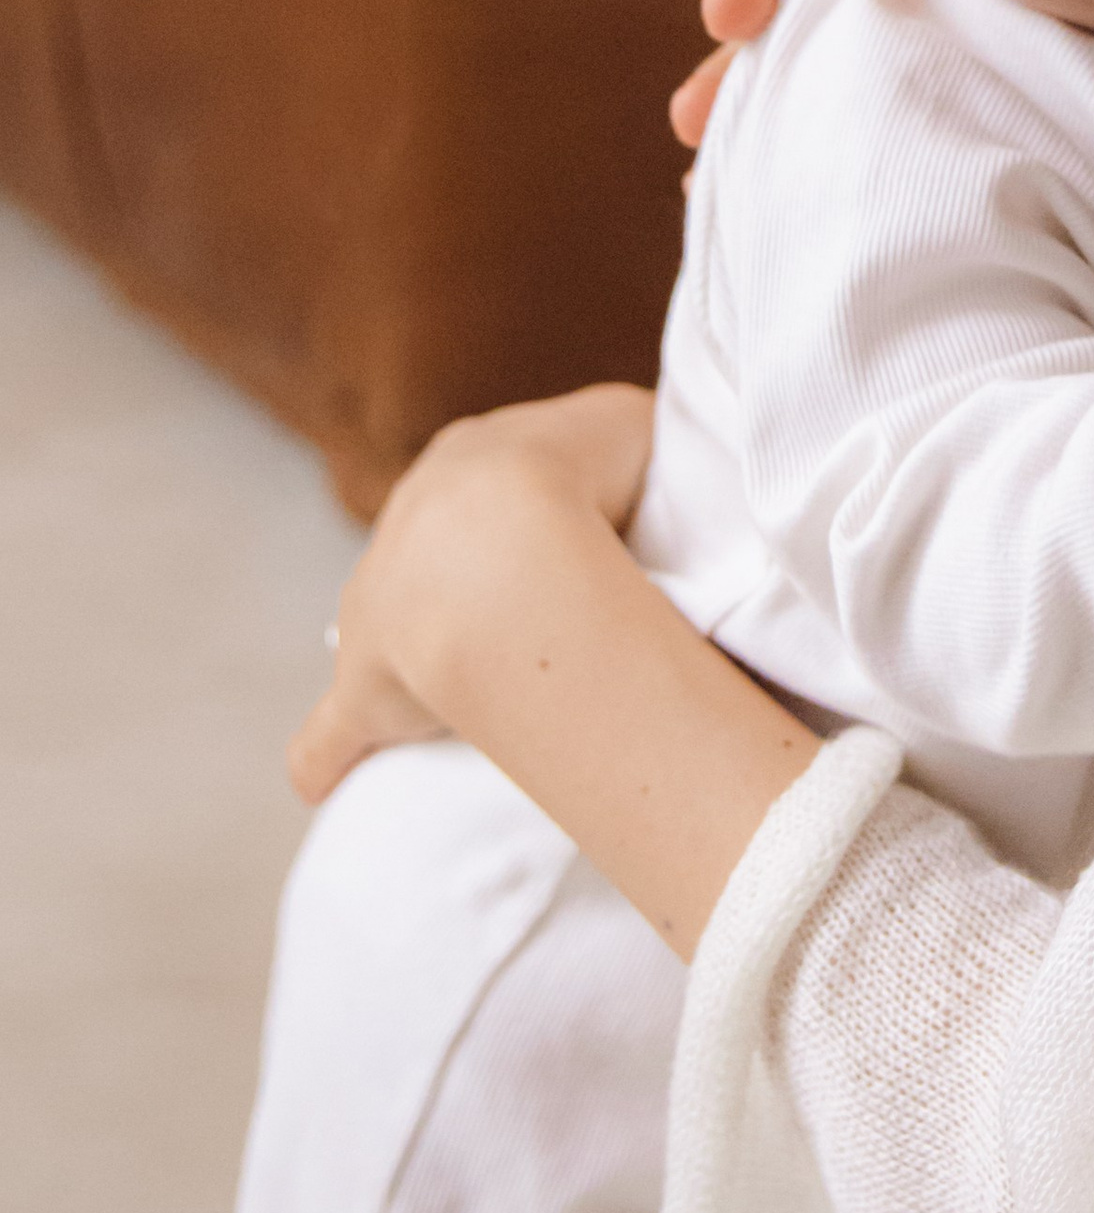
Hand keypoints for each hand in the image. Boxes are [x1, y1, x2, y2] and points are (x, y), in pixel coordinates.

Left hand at [287, 385, 660, 805]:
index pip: (493, 481)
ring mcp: (375, 605)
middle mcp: (408, 521)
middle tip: (534, 617)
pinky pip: (333, 733)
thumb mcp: (631, 427)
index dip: (535, 508)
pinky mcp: (364, 688)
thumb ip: (636, 442)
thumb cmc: (581, 478)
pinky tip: (324, 785)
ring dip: (422, 648)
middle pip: (440, 550)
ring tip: (481, 686)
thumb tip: (651, 467)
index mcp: (466, 458)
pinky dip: (328, 758)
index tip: (574, 540)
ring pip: (393, 622)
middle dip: (474, 577)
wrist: (508, 539)